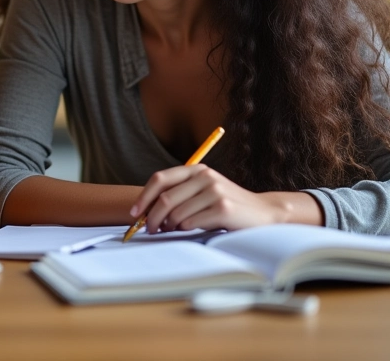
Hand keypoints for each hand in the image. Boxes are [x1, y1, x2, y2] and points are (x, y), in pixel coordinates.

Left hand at [129, 165, 320, 232]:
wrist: (263, 213)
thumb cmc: (227, 205)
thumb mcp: (203, 192)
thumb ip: (180, 194)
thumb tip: (146, 210)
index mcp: (196, 169)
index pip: (160, 179)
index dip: (144, 197)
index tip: (134, 213)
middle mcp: (205, 176)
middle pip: (165, 198)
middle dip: (151, 217)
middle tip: (148, 229)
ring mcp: (214, 191)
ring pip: (177, 213)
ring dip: (169, 226)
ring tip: (172, 230)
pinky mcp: (223, 208)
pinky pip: (192, 222)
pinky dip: (185, 229)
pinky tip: (191, 230)